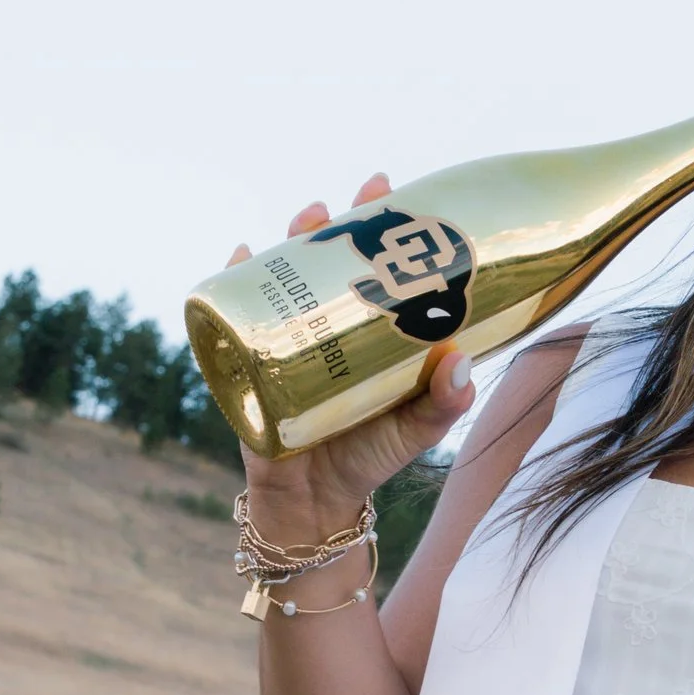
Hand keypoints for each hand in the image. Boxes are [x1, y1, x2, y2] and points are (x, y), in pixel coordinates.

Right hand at [225, 177, 474, 542]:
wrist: (315, 504)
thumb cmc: (370, 458)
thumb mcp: (415, 430)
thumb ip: (442, 404)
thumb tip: (460, 363)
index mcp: (368, 331)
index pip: (374, 265)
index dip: (379, 225)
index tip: (388, 191)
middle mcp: (326, 327)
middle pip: (323, 262)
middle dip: (327, 226)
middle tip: (336, 206)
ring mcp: (286, 342)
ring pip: (281, 280)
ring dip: (285, 244)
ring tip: (301, 222)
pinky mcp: (251, 366)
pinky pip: (236, 318)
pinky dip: (233, 284)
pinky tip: (241, 257)